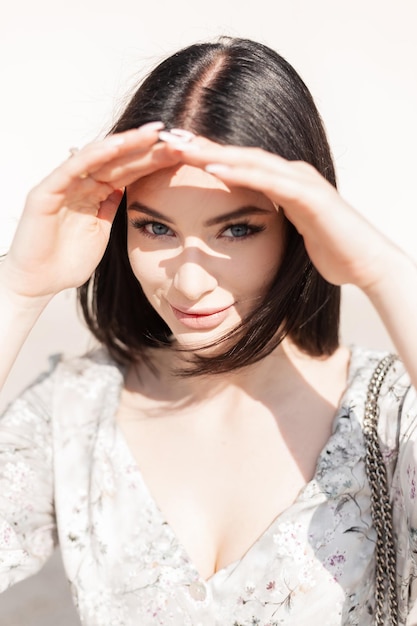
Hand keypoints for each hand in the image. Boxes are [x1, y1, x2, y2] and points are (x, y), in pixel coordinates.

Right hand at [2, 122, 179, 299]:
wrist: (39, 283)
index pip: (128, 171)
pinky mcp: (46, 192)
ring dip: (125, 143)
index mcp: (94, 194)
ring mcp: (63, 185)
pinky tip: (117, 146)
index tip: (180, 152)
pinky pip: (73, 168)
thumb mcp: (101, 231)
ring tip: (151, 133)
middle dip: (145, 147)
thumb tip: (128, 188)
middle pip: (118, 160)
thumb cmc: (67, 262)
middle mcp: (79, 184)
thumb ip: (111, 207)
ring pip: (98, 157)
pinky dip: (95, 155)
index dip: (152, 161)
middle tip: (173, 134)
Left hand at [169, 136, 399, 293]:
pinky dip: (241, 172)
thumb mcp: (289, 231)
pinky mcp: (311, 196)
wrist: (365, 262)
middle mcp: (291, 173)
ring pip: (250, 161)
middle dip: (201, 146)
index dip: (204, 156)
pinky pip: (270, 181)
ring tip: (179, 145)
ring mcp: (302, 181)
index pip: (237, 164)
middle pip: (238, 155)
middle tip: (165, 136)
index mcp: (283, 182)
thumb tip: (247, 224)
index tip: (171, 152)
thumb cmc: (329, 249)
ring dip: (213, 152)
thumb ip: (271, 218)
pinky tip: (214, 167)